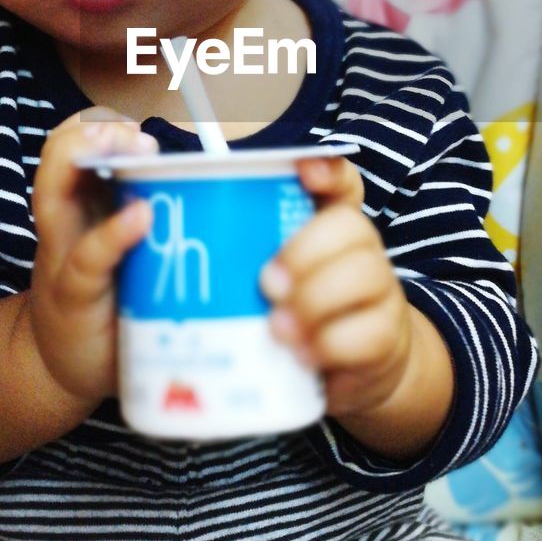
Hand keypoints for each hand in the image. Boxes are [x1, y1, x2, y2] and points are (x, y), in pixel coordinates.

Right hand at [26, 107, 157, 406]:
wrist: (61, 367)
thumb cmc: (113, 300)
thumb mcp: (134, 250)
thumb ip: (170, 221)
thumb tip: (247, 193)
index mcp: (85, 202)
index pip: (80, 144)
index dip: (102, 123)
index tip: (142, 125)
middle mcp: (66, 219)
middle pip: (59, 155)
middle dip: (92, 130)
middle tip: (138, 133)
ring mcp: (62, 254)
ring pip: (52, 191)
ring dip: (83, 156)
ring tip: (127, 144)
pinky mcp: (72, 295)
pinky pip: (87, 258)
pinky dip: (112, 234)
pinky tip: (139, 217)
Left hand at [259, 157, 414, 419]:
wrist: (355, 368)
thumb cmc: (297, 312)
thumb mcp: (272, 278)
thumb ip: (235, 251)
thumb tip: (156, 223)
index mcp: (330, 226)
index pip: (341, 183)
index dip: (327, 171)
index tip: (303, 171)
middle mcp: (362, 250)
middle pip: (351, 227)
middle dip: (305, 253)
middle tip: (267, 285)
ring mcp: (380, 292)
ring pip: (368, 277)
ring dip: (316, 302)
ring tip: (278, 328)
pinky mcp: (385, 338)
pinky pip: (370, 334)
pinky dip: (331, 346)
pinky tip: (301, 357)